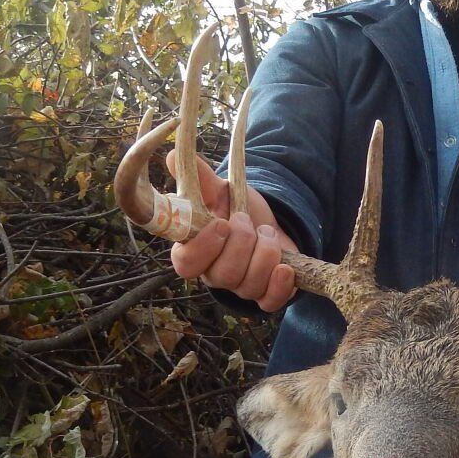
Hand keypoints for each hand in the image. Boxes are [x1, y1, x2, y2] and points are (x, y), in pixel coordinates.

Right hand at [167, 156, 298, 312]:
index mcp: (194, 251)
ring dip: (265, 254)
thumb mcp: (220, 189)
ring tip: (267, 233)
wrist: (268, 221)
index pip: (186, 263)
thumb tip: (172, 155)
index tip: (222, 224)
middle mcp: (213, 273)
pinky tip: (285, 267)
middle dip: (242, 244)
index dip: (204, 248)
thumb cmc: (236, 208)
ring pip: (248, 286)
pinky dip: (280, 285)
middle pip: (222, 275)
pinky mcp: (264, 294)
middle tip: (248, 221)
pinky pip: (269, 302)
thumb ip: (199, 177)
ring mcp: (239, 287)